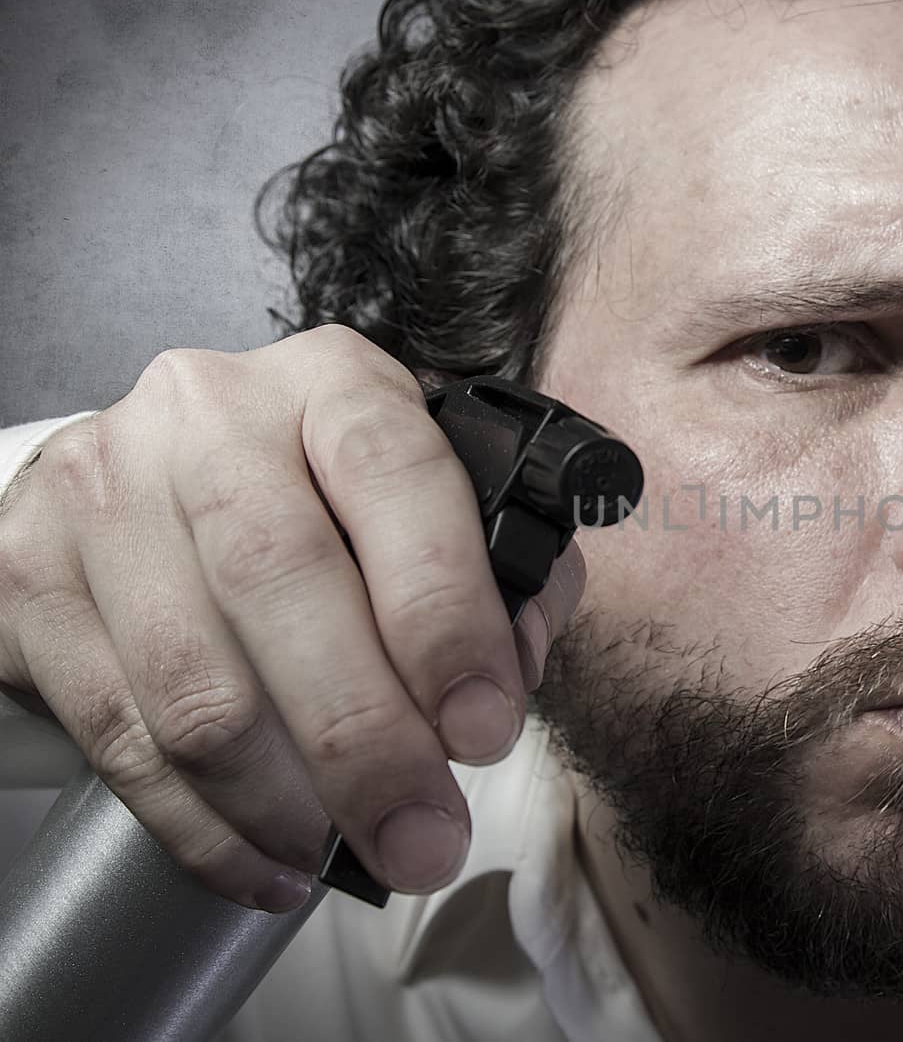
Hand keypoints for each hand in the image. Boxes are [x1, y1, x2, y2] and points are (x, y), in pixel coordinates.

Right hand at [0, 325, 584, 910]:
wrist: (159, 485)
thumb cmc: (328, 509)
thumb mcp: (435, 505)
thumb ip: (506, 575)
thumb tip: (512, 675)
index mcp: (333, 382)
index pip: (395, 475)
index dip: (444, 612)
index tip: (484, 728)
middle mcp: (207, 415)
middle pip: (280, 581)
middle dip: (366, 738)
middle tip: (425, 838)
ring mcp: (103, 490)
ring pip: (193, 678)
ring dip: (283, 800)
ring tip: (351, 854)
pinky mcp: (27, 573)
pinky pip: (117, 733)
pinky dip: (201, 824)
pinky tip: (268, 861)